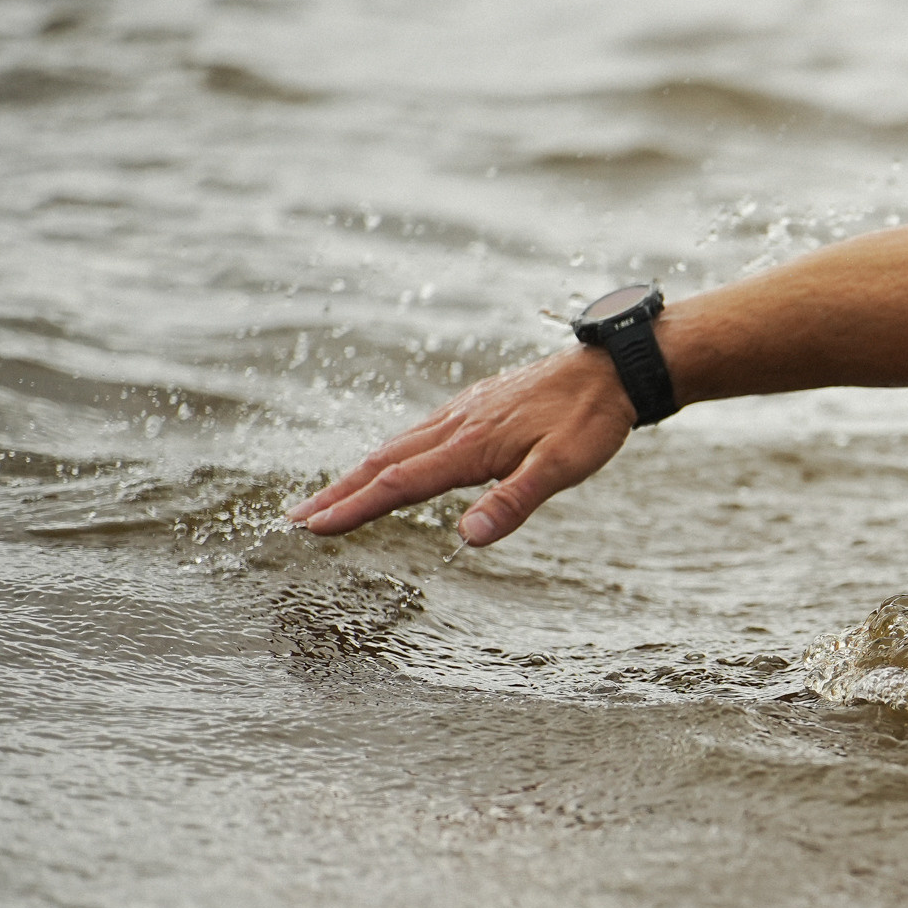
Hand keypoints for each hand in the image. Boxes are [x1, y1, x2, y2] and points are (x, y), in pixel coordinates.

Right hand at [285, 346, 635, 545]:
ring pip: (397, 445)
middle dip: (338, 494)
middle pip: (384, 463)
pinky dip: (391, 452)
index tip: (313, 528)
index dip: (354, 508)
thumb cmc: (591, 421)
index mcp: (469, 446)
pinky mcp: (475, 405)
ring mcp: (463, 411)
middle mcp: (456, 425)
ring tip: (329, 496)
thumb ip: (515, 502)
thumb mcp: (563, 467)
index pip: (399, 484)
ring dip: (358, 473)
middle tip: (296, 520)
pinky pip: (419, 432)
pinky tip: (391, 459)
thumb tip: (466, 537)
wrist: (611, 369)